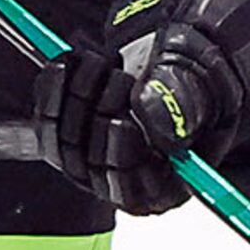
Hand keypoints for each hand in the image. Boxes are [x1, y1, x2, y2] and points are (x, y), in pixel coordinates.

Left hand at [32, 0, 249, 214]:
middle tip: (120, 75)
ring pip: (64, 142)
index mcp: (169, 186)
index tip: (121, 121)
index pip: (132, 191)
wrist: (173, 57)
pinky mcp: (65, 138)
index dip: (122, 158)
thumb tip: (151, 116)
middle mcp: (126, 183)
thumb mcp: (205, 83)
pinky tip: (69, 60)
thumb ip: (183, 99)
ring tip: (105, 60)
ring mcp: (92, 164)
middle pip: (93, 165)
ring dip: (78, 94)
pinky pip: (44, 121)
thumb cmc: (199, 77)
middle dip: (101, 113)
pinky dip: (52, 87)